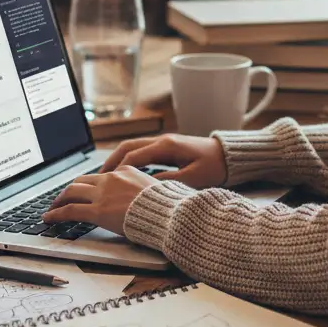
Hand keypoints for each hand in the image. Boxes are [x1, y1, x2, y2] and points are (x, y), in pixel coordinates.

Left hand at [43, 165, 157, 236]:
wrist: (168, 214)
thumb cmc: (168, 206)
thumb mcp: (156, 189)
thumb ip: (142, 189)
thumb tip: (142, 197)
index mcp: (126, 171)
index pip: (100, 176)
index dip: (88, 184)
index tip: (83, 191)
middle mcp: (111, 178)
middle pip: (82, 180)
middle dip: (69, 190)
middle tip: (62, 198)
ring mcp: (103, 194)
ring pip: (71, 192)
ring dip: (59, 200)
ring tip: (52, 208)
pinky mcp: (97, 211)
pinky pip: (70, 210)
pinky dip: (56, 214)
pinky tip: (49, 218)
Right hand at [100, 133, 226, 189]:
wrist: (229, 156)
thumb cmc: (215, 167)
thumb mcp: (193, 178)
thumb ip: (169, 181)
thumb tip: (146, 186)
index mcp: (167, 146)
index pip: (134, 156)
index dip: (118, 169)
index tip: (105, 182)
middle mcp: (162, 140)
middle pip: (127, 147)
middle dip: (110, 161)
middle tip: (97, 178)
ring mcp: (164, 142)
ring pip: (132, 147)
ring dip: (117, 159)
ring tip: (105, 176)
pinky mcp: (167, 147)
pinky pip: (141, 150)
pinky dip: (128, 159)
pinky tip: (123, 172)